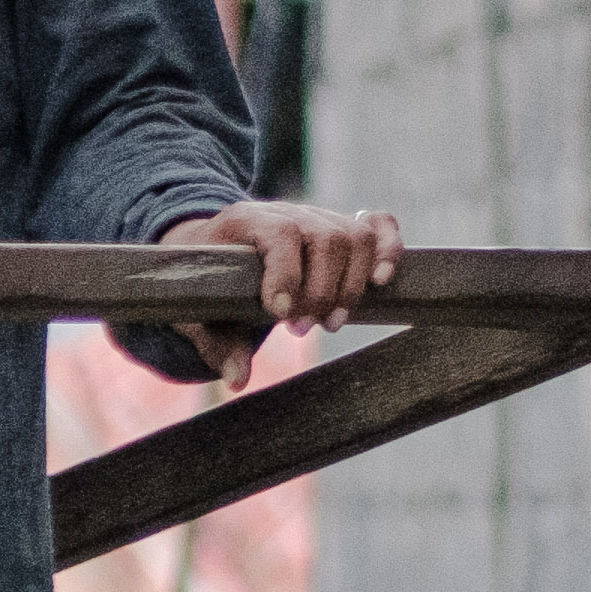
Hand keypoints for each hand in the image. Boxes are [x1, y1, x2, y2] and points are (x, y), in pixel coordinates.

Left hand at [162, 196, 402, 391]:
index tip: (282, 314)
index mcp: (246, 220)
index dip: (287, 273)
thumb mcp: (202, 309)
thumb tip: (237, 379)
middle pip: (326, 238)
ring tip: (330, 324)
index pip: (281, 233)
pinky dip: (389, 250)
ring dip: (350, 286)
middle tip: (301, 330)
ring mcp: (319, 216)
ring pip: (355, 236)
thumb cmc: (210, 280)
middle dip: (320, 292)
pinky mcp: (343, 225)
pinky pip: (379, 225)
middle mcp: (288, 212)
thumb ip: (218, 343)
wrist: (216, 247)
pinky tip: (381, 283)